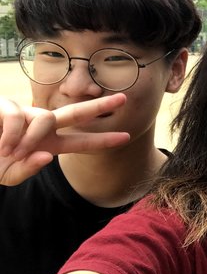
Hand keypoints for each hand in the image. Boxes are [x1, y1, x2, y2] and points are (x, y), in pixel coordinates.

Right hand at [0, 94, 129, 185]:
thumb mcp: (8, 175)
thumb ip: (27, 170)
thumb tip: (46, 156)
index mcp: (46, 144)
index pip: (80, 142)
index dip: (102, 140)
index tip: (126, 136)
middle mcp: (40, 126)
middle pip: (76, 113)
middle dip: (101, 105)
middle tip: (125, 98)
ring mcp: (25, 114)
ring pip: (46, 120)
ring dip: (31, 139)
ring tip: (10, 152)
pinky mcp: (7, 106)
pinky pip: (19, 118)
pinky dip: (12, 135)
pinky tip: (2, 143)